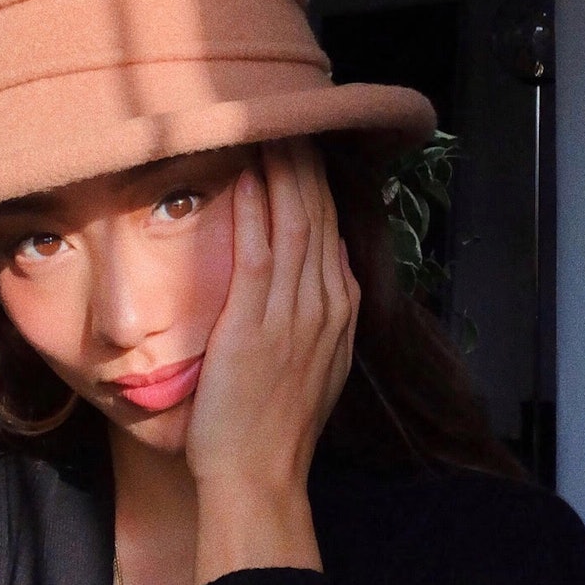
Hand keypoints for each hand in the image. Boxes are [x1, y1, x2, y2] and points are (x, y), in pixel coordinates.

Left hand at [187, 139, 359, 581]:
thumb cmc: (273, 427)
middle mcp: (326, 301)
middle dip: (303, 159)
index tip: (298, 147)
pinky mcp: (259, 318)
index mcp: (337, 311)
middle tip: (284, 110)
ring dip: (283, 165)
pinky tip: (247, 164)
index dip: (314, 184)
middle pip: (318, 212)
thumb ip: (312, 320)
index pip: (329, 229)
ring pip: (296, 218)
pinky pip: (262, 242)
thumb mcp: (310, 367)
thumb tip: (310, 279)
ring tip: (267, 118)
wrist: (260, 475)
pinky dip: (257, 200)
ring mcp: (296, 309)